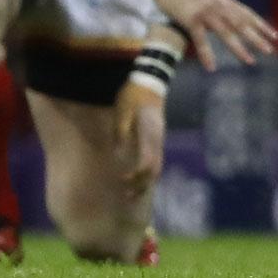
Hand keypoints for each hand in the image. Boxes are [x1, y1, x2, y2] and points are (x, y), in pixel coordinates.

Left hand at [114, 77, 166, 198]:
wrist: (150, 81)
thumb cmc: (133, 96)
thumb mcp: (122, 112)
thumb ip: (121, 133)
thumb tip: (118, 154)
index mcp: (148, 133)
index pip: (147, 162)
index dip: (136, 176)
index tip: (122, 181)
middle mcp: (157, 139)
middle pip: (155, 168)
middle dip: (142, 185)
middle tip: (127, 196)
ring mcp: (159, 137)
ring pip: (158, 165)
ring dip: (146, 181)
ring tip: (133, 193)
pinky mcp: (158, 136)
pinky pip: (157, 159)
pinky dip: (149, 172)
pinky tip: (140, 176)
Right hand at [145, 0, 277, 68]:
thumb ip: (224, 7)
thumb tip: (235, 19)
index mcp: (225, 1)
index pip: (248, 14)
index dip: (262, 25)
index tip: (275, 36)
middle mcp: (220, 6)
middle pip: (241, 24)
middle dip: (256, 37)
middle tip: (269, 50)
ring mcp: (206, 13)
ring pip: (226, 32)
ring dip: (238, 48)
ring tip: (249, 60)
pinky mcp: (191, 20)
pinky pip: (200, 40)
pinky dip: (207, 54)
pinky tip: (211, 67)